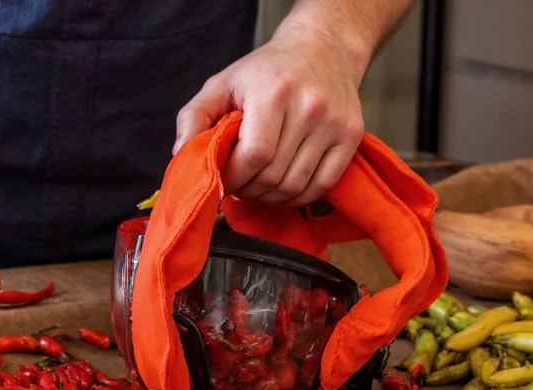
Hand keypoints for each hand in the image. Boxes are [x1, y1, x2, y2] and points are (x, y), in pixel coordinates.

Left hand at [174, 24, 365, 206]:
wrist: (322, 48)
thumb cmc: (266, 70)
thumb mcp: (222, 83)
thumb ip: (194, 117)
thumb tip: (182, 155)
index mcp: (274, 92)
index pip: (254, 155)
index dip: (233, 178)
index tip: (224, 179)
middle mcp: (309, 107)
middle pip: (273, 175)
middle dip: (248, 189)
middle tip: (239, 184)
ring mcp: (334, 123)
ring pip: (295, 186)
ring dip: (270, 197)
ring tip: (258, 185)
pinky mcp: (350, 136)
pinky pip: (322, 186)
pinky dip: (297, 197)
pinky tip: (282, 188)